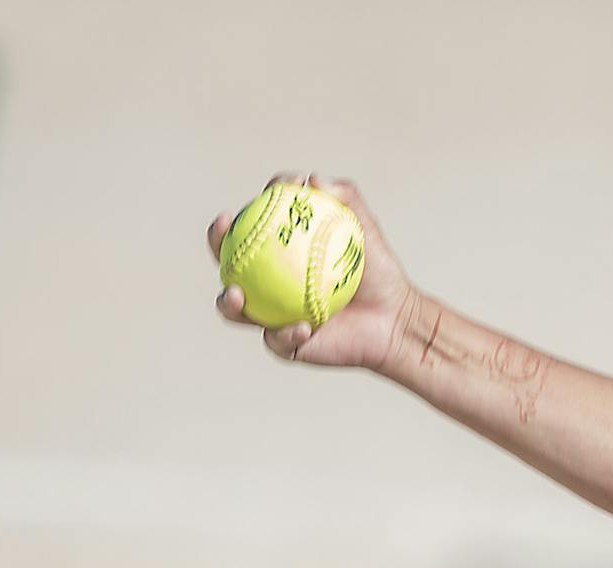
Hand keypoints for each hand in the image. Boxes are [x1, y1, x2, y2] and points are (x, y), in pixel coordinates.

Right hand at [208, 172, 419, 370]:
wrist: (397, 321)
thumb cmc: (380, 273)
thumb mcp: (367, 231)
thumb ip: (346, 199)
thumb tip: (314, 178)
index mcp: (277, 251)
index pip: (250, 225)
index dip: (249, 204)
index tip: (266, 193)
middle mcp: (266, 280)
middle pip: (227, 260)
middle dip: (215, 241)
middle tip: (223, 228)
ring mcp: (270, 313)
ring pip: (235, 308)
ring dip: (228, 300)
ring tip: (237, 293)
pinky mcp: (285, 344)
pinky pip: (277, 340)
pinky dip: (287, 334)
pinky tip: (304, 327)